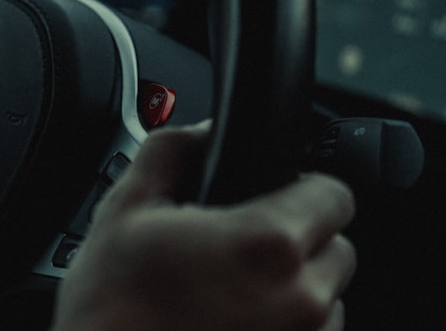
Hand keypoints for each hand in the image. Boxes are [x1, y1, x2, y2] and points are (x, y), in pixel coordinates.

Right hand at [52, 122, 355, 330]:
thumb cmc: (109, 308)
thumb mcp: (124, 208)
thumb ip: (171, 151)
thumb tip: (200, 134)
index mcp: (267, 243)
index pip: (334, 194)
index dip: (301, 187)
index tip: (273, 196)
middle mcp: (300, 299)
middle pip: (337, 249)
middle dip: (298, 241)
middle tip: (239, 248)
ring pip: (326, 300)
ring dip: (293, 290)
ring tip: (232, 294)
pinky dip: (281, 327)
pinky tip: (231, 323)